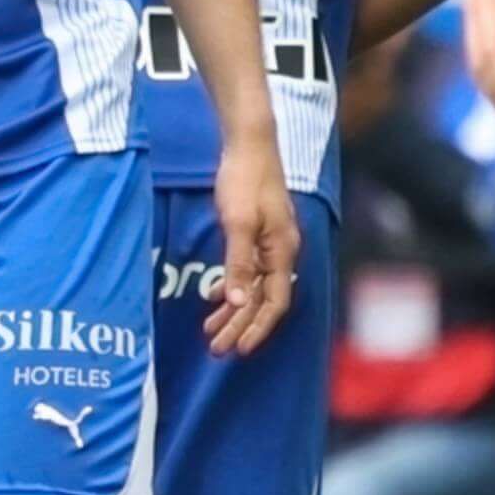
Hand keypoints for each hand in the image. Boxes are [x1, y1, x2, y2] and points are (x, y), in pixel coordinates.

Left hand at [202, 134, 297, 360]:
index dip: (258, 328)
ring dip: (235, 310)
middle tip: (217, 349)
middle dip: (241, 326)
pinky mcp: (260, 234)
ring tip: (212, 330)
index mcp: (282, 252)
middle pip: (265, 300)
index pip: (275, 302)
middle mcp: (282, 252)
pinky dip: (234, 287)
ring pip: (256, 287)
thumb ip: (239, 264)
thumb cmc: (244, 182)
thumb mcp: (238, 224)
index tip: (239, 349)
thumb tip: (239, 301)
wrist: (250, 146)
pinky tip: (217, 295)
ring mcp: (272, 243)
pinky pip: (251, 271)